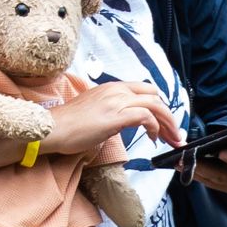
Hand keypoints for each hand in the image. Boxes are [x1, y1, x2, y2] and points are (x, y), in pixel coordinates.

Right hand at [45, 80, 182, 158]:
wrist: (52, 128)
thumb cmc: (69, 125)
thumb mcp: (96, 111)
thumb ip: (112, 111)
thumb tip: (123, 121)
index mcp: (111, 87)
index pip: (144, 90)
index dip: (159, 106)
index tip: (165, 123)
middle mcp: (116, 90)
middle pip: (154, 95)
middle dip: (169, 116)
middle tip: (174, 134)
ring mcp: (116, 101)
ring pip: (155, 105)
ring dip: (168, 124)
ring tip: (171, 139)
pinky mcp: (115, 115)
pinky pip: (145, 116)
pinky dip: (154, 127)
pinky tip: (153, 138)